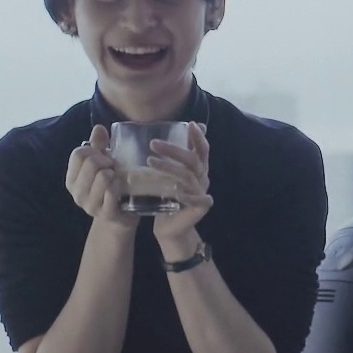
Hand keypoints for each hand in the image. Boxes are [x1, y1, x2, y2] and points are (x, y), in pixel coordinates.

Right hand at [66, 124, 137, 234]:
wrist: (120, 216)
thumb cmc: (111, 185)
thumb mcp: (103, 164)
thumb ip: (99, 146)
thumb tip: (99, 128)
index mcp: (72, 179)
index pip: (78, 154)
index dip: (95, 150)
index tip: (104, 157)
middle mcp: (76, 193)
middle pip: (91, 163)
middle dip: (107, 160)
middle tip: (114, 168)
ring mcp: (90, 205)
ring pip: (103, 176)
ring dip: (115, 173)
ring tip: (118, 178)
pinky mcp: (106, 214)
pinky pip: (112, 191)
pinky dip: (120, 185)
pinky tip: (122, 187)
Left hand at [149, 122, 213, 248]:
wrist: (170, 228)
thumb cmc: (167, 199)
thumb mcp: (166, 176)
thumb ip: (168, 160)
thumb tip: (159, 137)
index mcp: (198, 169)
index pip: (202, 149)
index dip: (198, 137)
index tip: (189, 124)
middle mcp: (202, 178)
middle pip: (193, 160)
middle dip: (174, 150)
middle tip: (153, 143)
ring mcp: (203, 192)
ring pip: (187, 176)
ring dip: (168, 167)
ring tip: (149, 161)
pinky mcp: (201, 206)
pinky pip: (193, 197)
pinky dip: (182, 193)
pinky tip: (172, 190)